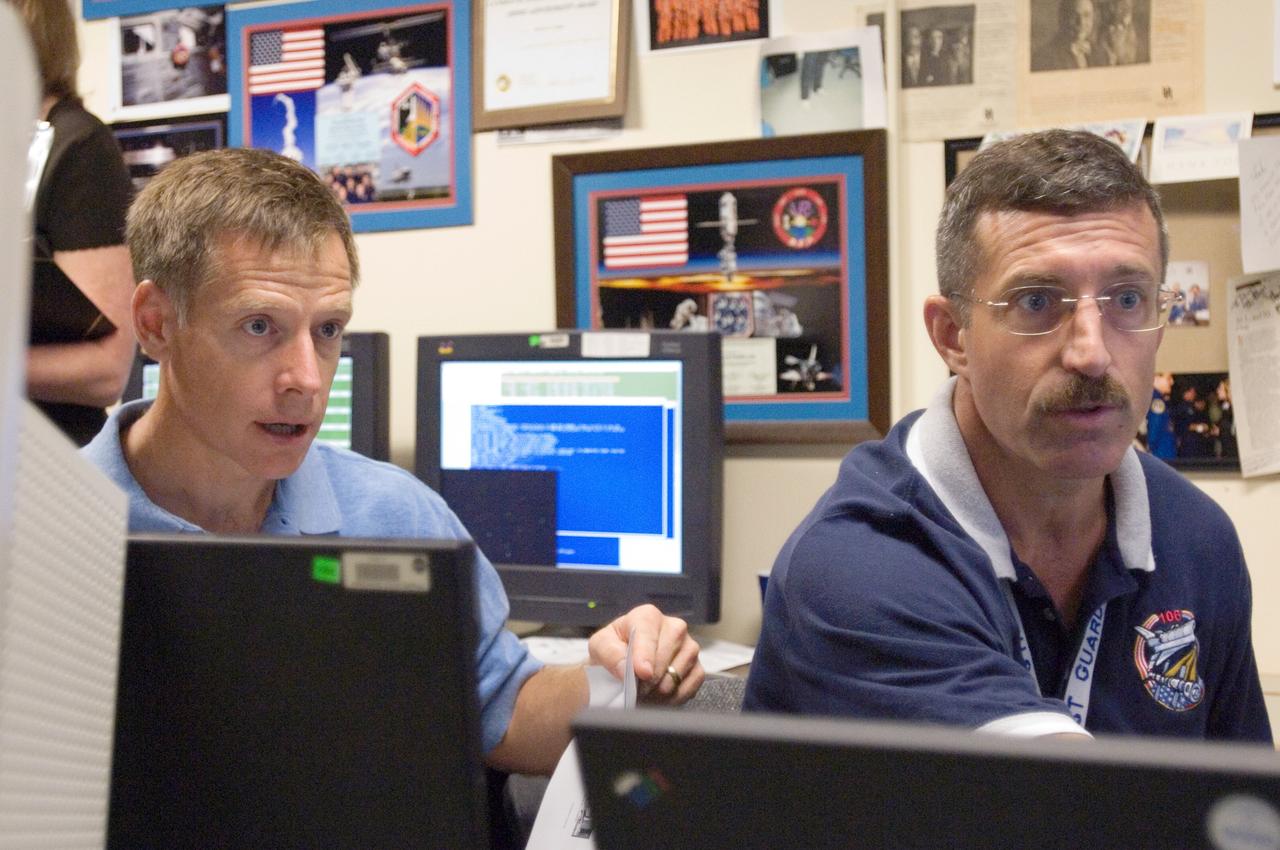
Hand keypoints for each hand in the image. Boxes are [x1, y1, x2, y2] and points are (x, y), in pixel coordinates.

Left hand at [587, 603, 703, 704]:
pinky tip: (659, 698)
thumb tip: (625, 670)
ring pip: (680, 671)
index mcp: (648, 616)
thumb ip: (609, 654)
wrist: (623, 664)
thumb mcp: (600, 646)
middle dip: (650, 678)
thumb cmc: (613, 650)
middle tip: (636, 690)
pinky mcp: (697, 667)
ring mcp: (689, 646)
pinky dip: (674, 697)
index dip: (646, 655)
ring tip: (645, 694)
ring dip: (660, 690)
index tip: (641, 673)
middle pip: (667, 654)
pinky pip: (691, 685)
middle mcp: (674, 627)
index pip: (650, 634)